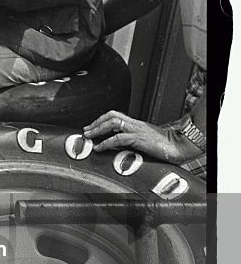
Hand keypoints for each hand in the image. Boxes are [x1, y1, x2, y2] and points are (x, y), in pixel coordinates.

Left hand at [83, 110, 201, 164]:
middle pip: (111, 115)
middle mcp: (135, 124)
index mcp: (136, 123)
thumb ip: (133, 140)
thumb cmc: (163, 144)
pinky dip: (106, 142)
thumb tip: (120, 144)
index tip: (91, 127)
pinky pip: (119, 138)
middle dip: (96, 122)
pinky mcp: (139, 139)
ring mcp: (137, 130)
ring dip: (98, 129)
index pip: (115, 115)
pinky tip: (99, 148)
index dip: (101, 119)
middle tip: (86, 131)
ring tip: (89, 137)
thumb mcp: (145, 139)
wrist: (178, 145)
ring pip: (113, 123)